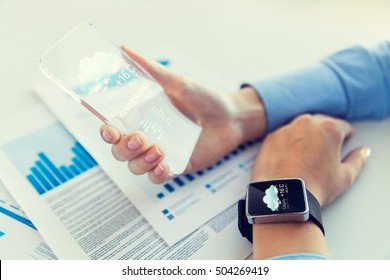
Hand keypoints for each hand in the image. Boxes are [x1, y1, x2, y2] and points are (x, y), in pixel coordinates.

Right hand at [100, 46, 265, 183]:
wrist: (232, 116)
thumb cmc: (204, 97)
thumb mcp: (177, 82)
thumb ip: (151, 70)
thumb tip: (124, 49)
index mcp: (143, 117)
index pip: (114, 130)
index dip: (107, 133)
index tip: (111, 130)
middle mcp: (148, 137)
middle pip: (120, 152)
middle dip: (124, 148)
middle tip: (141, 138)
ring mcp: (161, 154)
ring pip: (135, 167)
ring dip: (141, 162)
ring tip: (159, 150)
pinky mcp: (177, 166)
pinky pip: (158, 178)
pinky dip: (157, 175)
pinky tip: (164, 166)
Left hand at [251, 114, 369, 206]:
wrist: (284, 197)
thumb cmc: (315, 187)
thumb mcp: (345, 176)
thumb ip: (358, 160)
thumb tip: (363, 151)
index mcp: (329, 128)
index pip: (343, 127)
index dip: (345, 138)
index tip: (342, 146)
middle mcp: (306, 123)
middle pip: (320, 124)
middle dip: (324, 135)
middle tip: (324, 153)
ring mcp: (286, 129)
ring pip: (300, 128)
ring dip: (304, 137)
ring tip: (305, 157)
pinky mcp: (270, 138)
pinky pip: (282, 136)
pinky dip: (286, 144)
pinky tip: (289, 159)